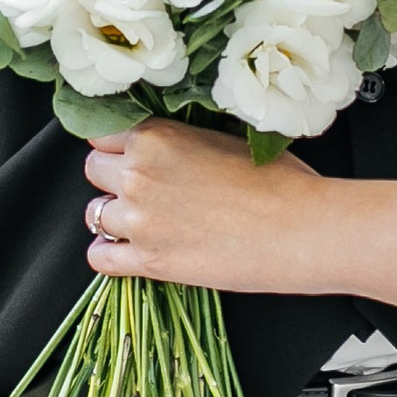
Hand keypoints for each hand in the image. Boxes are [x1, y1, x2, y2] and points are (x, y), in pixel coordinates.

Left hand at [83, 122, 324, 291]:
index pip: (103, 134)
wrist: (302, 229)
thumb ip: (184, 138)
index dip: (118, 144)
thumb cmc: (281, 180)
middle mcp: (138, 176)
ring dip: (114, 216)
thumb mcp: (228, 138)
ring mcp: (139, 221)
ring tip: (143, 220)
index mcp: (157, 138)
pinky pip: (100, 259)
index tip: (131, 154)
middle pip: (94, 171)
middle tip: (143, 187)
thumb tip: (170, 142)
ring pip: (94, 214)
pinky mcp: (149, 262)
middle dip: (113, 177)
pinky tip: (130, 251)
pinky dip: (110, 255)